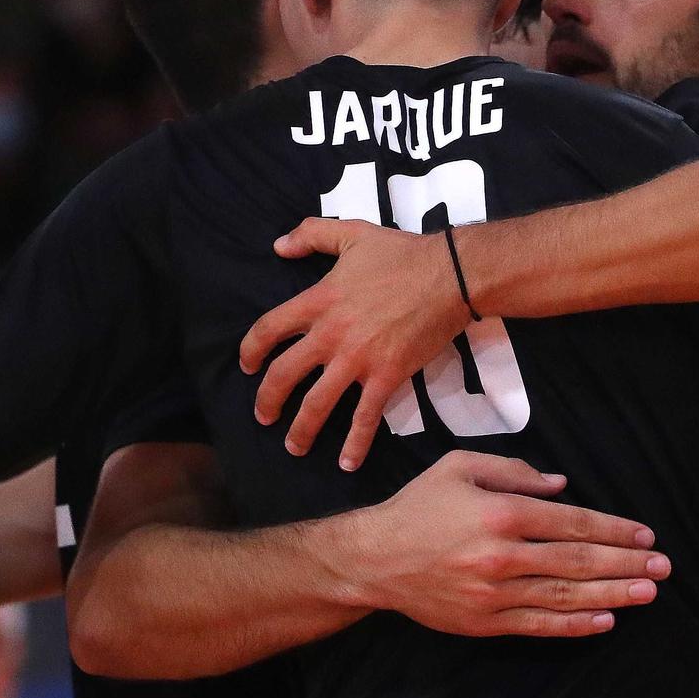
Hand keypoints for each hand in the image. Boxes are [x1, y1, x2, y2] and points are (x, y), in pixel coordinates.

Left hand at [240, 217, 466, 469]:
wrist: (451, 276)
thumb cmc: (403, 254)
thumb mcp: (353, 234)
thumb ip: (311, 235)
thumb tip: (278, 245)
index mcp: (319, 300)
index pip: (269, 329)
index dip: (251, 351)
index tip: (248, 367)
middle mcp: (331, 334)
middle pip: (284, 374)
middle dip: (267, 400)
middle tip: (263, 416)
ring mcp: (358, 359)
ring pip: (317, 403)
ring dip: (301, 429)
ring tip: (294, 446)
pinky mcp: (387, 376)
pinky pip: (365, 418)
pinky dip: (354, 444)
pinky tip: (347, 463)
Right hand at [339, 450, 667, 637]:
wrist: (373, 559)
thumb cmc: (418, 506)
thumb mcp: (460, 467)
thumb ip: (514, 471)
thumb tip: (562, 485)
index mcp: (500, 512)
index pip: (572, 522)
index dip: (613, 530)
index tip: (645, 534)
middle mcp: (501, 555)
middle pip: (578, 562)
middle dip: (626, 563)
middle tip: (664, 567)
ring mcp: (493, 593)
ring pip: (565, 596)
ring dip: (613, 595)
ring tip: (648, 593)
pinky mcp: (484, 622)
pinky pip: (538, 625)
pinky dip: (574, 625)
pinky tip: (606, 620)